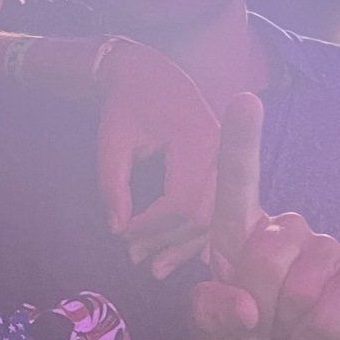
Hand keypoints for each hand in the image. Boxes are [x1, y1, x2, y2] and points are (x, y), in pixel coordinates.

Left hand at [92, 38, 220, 276]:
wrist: (151, 73)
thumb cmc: (128, 102)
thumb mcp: (112, 139)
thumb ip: (113, 184)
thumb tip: (117, 228)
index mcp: (197, 141)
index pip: (182, 201)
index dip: (151, 225)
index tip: (123, 234)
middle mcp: (221, 152)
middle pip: (203, 215)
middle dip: (167, 241)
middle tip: (133, 256)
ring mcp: (227, 161)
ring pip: (214, 217)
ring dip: (183, 245)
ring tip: (153, 266)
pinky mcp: (224, 168)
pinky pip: (218, 209)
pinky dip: (199, 235)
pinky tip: (181, 256)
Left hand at [190, 95, 339, 339]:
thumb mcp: (213, 336)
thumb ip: (208, 315)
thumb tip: (244, 304)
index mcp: (241, 235)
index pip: (238, 182)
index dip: (241, 141)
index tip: (245, 98)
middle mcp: (286, 232)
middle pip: (264, 250)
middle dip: (257, 302)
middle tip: (263, 327)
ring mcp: (327, 250)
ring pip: (300, 281)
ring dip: (289, 324)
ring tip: (290, 334)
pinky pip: (337, 299)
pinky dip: (319, 333)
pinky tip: (316, 339)